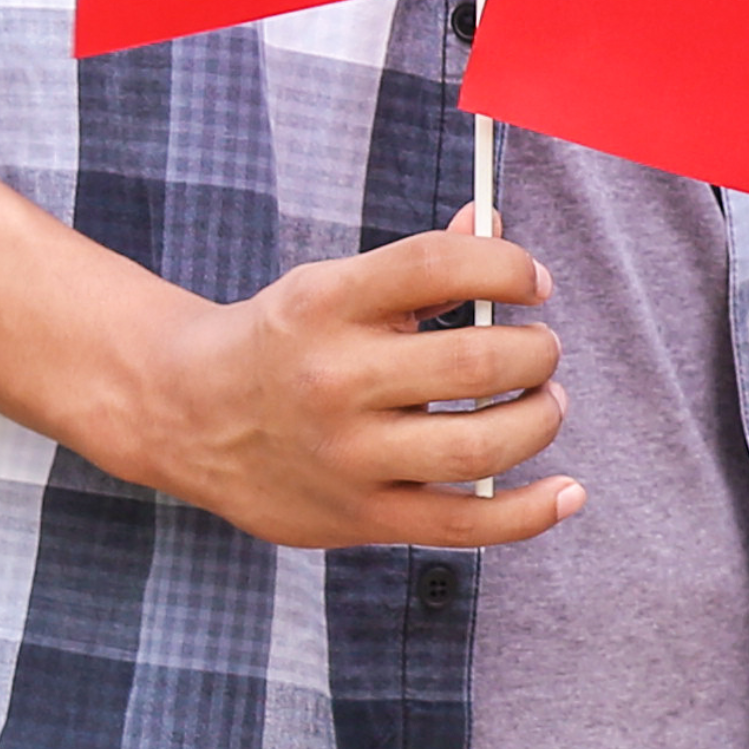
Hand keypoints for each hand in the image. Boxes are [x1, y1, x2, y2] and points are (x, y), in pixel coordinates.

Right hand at [84, 216, 582, 552]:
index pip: (441, 265)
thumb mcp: (333, 285)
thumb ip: (421, 264)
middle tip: (541, 351)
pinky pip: (462, 523)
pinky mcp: (358, 516)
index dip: (508, 265)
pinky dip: (528, 512)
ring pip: (479, 447)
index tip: (533, 282)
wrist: (182, 413)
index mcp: (330, 302)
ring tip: (544, 403)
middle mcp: (336, 378)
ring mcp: (347, 455)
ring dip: (539, 419)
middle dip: (537, 352)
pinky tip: (566, 492)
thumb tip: (496, 225)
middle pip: (477, 361)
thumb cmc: (282, 342)